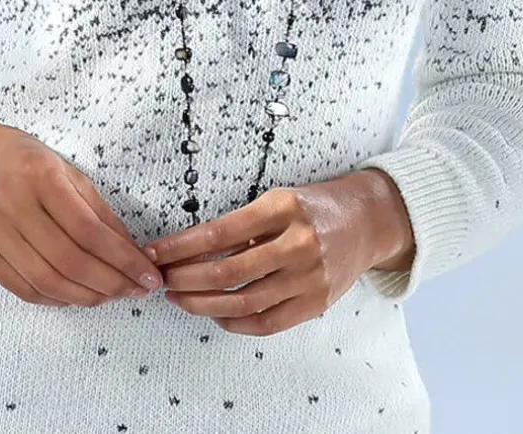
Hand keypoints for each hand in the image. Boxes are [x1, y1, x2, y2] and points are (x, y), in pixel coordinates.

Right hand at [0, 110, 163, 306]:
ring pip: (47, 282)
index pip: (89, 230)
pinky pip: (24, 288)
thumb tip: (129, 248)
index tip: (148, 274)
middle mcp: (13, 207)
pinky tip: (77, 294)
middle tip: (136, 290)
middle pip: (69, 261)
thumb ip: (95, 207)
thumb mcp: (62, 166)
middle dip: (110, 283)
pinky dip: (55, 298)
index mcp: (39, 177)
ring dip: (87, 296)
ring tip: (112, 295)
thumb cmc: (17, 156)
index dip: (123, 259)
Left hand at [141, 178, 378, 334]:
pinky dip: (236, 323)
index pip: (219, 232)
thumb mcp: (278, 200)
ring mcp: (309, 277)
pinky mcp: (315, 303)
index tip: (156, 252)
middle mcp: (297, 243)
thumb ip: (242, 225)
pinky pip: (268, 323)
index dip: (182, 246)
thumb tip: (192, 250)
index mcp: (282, 208)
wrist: (366, 222)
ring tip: (179, 298)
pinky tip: (215, 315)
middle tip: (162, 279)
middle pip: (228, 272)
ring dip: (203, 304)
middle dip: (186, 278)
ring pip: (244, 302)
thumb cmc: (313, 207)